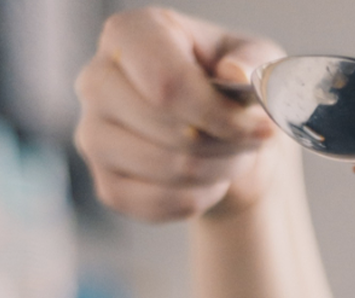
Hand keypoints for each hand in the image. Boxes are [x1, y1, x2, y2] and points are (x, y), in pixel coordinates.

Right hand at [74, 7, 292, 222]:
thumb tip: (234, 73)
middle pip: (172, 131)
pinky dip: (199, 199)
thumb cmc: (232, 88)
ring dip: (217, 171)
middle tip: (250, 140)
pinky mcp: (106, 185)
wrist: (219, 137)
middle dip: (226, 144)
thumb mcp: (255, 63)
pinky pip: (160, 205)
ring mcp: (94, 136)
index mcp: (130, 34)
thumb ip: (253, 61)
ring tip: (231, 156)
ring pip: (169, 170)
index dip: (218, 115)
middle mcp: (97, 81)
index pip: (166, 84)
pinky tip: (208, 180)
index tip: (260, 128)